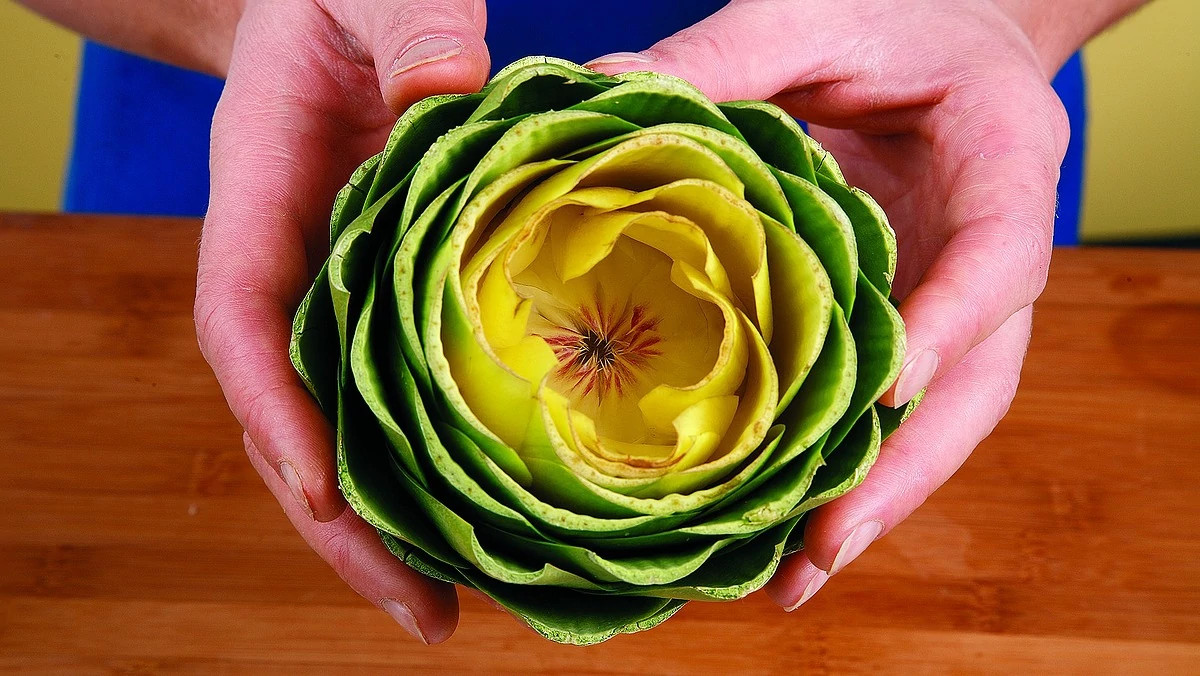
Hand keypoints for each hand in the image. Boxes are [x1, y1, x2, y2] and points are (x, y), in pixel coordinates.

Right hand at [193, 0, 488, 642]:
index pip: (243, 321)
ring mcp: (332, 292)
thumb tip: (446, 91)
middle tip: (421, 614)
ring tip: (449, 610)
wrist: (337, 6)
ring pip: (338, 426)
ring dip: (384, 525)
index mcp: (260, 192)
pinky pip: (390, 396)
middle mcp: (288, 264)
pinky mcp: (381, 304)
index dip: (276, 414)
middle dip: (340, 524)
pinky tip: (473, 526)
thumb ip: (407, 23)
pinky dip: (421, 468)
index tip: (327, 498)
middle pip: (288, 416)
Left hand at [588, 0, 1069, 608]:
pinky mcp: (909, 317)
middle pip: (978, 382)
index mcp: (1007, 165)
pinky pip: (885, 399)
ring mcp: (953, 298)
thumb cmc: (894, 14)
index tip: (888, 391)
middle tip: (822, 550)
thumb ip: (726, 57)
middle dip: (904, 472)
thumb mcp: (815, 15)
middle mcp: (992, 253)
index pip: (999, 261)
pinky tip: (780, 518)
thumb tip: (603, 93)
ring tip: (794, 572)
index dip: (950, 330)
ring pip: (938, 416)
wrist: (944, 26)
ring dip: (872, 496)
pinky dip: (840, 461)